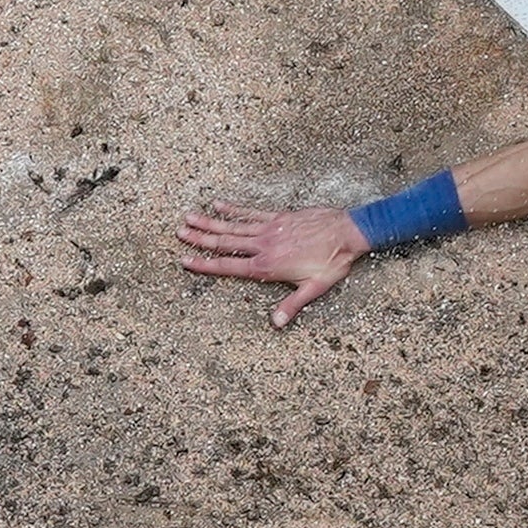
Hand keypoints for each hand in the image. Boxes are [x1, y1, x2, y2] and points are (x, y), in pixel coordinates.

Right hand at [173, 200, 366, 327]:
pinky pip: (251, 211)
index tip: (186, 261)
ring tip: (189, 217)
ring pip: (233, 225)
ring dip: (210, 221)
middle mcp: (264, 245)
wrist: (348, 231)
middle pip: (225, 242)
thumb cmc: (333, 262)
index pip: (228, 266)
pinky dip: (235, 208)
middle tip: (178, 233)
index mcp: (267, 266)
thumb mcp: (314, 288)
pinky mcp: (279, 216)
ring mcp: (270, 228)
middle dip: (200, 239)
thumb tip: (275, 324)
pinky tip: (220, 203)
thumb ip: (292, 306)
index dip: (205, 265)